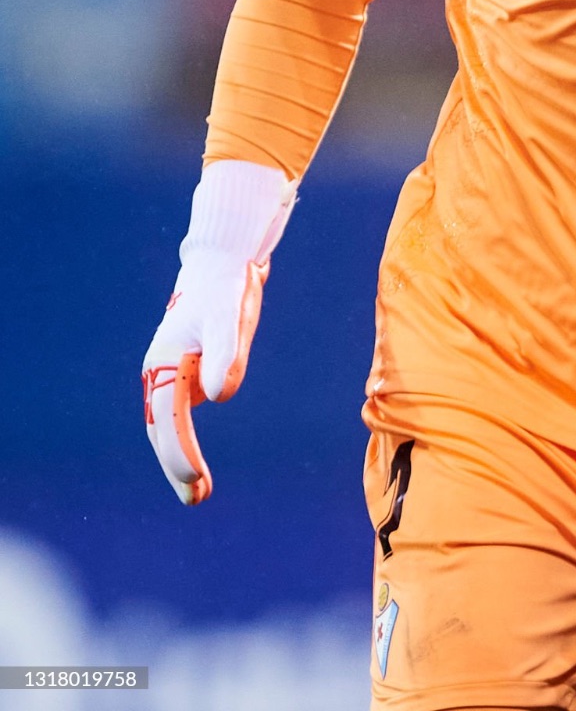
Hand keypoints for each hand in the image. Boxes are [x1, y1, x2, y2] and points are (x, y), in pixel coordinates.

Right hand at [142, 162, 294, 503]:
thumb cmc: (225, 290)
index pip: (168, 417)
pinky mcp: (184, 371)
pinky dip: (182, 441)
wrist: (223, 262)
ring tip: (198, 491)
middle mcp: (161, 371)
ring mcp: (170, 372)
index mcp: (165, 361)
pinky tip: (194, 464)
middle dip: (176, 465)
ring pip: (166, 426)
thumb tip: (218, 397)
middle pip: (161, 429)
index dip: (179, 450)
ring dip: (177, 458)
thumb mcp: (230, 319)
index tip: (194, 477)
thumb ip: (226, 356)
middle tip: (196, 498)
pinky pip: (176, 415)